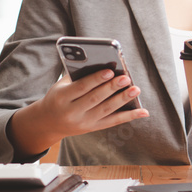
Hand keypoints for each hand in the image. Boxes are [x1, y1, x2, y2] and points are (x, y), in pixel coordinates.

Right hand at [9, 69, 148, 156]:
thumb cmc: (58, 96)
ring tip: (135, 89)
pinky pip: (114, 122)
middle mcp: (72, 113)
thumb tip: (102, 62)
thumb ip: (78, 75)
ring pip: (106, 110)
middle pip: (95, 99)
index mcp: (61, 98)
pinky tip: (143, 111)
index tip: (110, 70)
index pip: (80, 88)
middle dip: (111, 88)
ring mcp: (83, 123)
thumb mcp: (61, 85)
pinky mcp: (93, 128)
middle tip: (126, 78)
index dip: (95, 79)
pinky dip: (130, 116)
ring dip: (122, 100)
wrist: (48, 122)